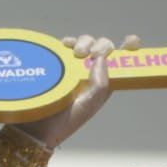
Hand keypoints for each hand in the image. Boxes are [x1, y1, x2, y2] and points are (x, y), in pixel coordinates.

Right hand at [13, 33, 136, 148]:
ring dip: (84, 42)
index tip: (131, 40)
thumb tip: (101, 57)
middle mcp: (89, 74)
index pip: (119, 63)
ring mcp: (72, 67)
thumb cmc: (63, 122)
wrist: (35, 126)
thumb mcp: (89, 105)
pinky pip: (66, 46)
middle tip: (92, 53)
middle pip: (102, 48)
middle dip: (101, 45)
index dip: (128, 49)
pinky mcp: (56, 63)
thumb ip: (100, 83)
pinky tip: (65, 45)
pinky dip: (68, 42)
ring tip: (77, 52)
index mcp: (102, 84)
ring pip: (85, 43)